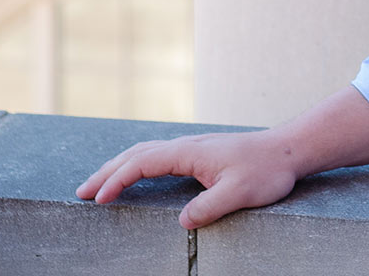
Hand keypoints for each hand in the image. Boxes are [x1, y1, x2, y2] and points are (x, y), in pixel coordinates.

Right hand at [76, 85, 368, 229]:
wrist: (287, 151)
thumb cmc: (266, 171)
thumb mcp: (239, 193)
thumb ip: (210, 207)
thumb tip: (182, 222)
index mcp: (188, 152)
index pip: (142, 163)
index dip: (117, 180)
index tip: (98, 199)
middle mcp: (185, 145)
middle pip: (135, 154)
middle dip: (106, 173)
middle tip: (81, 193)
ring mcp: (190, 148)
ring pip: (144, 152)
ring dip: (118, 167)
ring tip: (97, 185)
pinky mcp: (197, 154)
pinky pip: (156, 156)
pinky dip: (135, 165)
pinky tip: (133, 176)